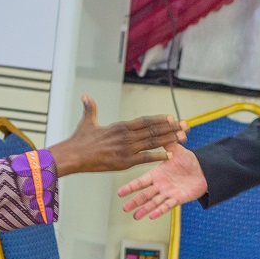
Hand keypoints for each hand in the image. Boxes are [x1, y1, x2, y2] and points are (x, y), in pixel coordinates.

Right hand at [48, 97, 185, 176]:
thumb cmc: (79, 140)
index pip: (145, 121)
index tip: (172, 118)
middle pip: (154, 130)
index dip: (160, 119)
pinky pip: (145, 158)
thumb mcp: (87, 122)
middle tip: (186, 126)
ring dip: (169, 139)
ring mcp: (127, 149)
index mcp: (120, 126)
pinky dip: (158, 156)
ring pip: (153, 142)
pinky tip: (169, 155)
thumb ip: (90, 109)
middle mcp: (126, 136)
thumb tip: (86, 96)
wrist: (73, 155)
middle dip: (171, 128)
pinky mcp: (124, 162)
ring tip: (183, 137)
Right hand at [118, 142, 207, 219]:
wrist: (203, 170)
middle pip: (144, 195)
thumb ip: (166, 144)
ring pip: (154, 202)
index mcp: (157, 174)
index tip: (120, 192)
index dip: (130, 187)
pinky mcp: (178, 199)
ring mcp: (168, 193)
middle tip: (124, 208)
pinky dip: (159, 211)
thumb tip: (159, 131)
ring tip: (135, 216)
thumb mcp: (176, 150)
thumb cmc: (189, 161)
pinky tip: (151, 216)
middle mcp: (160, 185)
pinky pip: (167, 205)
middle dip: (134, 202)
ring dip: (144, 209)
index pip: (141, 181)